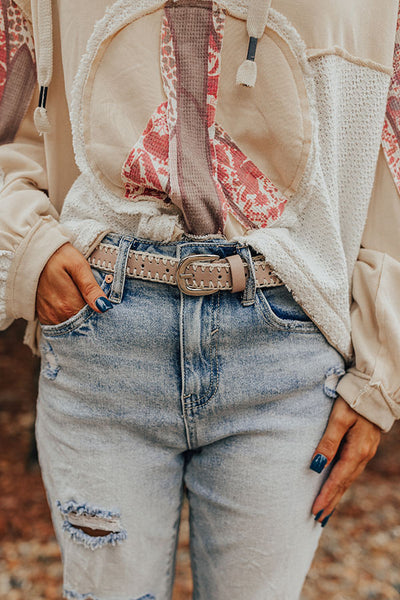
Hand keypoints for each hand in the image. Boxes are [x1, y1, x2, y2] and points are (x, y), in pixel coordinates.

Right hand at [36, 242, 112, 324]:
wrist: (34, 252)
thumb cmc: (59, 256)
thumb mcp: (78, 267)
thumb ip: (91, 288)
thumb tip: (104, 307)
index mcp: (68, 305)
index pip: (91, 320)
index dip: (99, 313)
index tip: (102, 303)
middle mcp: (57, 315)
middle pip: (81, 324)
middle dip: (90, 316)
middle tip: (92, 298)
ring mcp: (49, 317)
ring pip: (72, 326)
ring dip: (79, 317)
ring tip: (80, 298)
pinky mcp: (43, 316)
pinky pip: (60, 324)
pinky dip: (68, 317)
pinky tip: (70, 304)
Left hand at [310, 396, 380, 525]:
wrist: (374, 388)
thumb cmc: (353, 400)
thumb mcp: (338, 419)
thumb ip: (327, 442)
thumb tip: (316, 467)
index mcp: (357, 450)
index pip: (338, 479)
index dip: (326, 496)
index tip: (315, 511)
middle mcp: (363, 455)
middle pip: (344, 483)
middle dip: (331, 501)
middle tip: (318, 519)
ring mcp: (366, 451)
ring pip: (349, 478)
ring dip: (337, 494)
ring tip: (326, 509)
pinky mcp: (364, 446)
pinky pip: (352, 469)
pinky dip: (343, 481)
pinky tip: (337, 486)